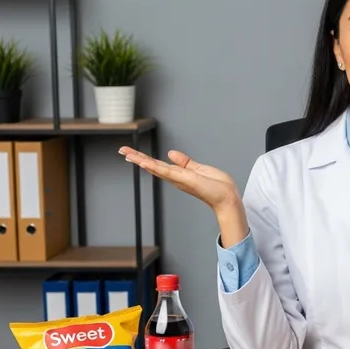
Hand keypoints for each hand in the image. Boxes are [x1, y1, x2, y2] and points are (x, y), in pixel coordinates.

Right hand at [118, 147, 240, 212]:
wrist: (227, 197)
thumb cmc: (218, 187)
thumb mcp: (200, 169)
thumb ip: (185, 162)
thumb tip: (171, 153)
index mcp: (180, 174)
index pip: (159, 165)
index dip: (145, 158)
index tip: (132, 153)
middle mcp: (176, 178)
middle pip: (153, 166)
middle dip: (137, 158)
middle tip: (122, 150)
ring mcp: (178, 179)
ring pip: (155, 167)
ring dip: (140, 160)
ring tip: (126, 153)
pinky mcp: (183, 179)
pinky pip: (166, 171)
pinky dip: (154, 166)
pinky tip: (142, 161)